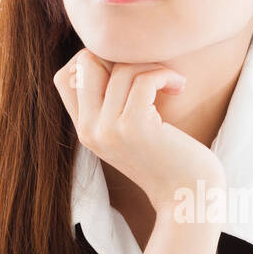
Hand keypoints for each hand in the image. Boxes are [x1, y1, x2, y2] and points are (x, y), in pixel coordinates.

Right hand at [53, 47, 225, 211]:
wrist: (188, 197)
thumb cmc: (167, 159)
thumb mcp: (129, 131)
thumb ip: (112, 104)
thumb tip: (112, 56)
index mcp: (85, 130)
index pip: (64, 77)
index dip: (94, 61)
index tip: (127, 72)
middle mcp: (90, 130)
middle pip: (86, 63)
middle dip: (122, 56)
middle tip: (150, 73)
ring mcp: (109, 130)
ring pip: (121, 69)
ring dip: (153, 66)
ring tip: (172, 83)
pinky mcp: (135, 127)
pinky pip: (143, 79)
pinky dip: (164, 75)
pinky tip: (178, 87)